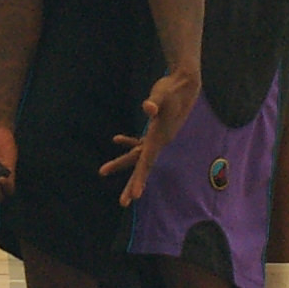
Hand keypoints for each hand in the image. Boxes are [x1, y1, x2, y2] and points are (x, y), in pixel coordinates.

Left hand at [98, 68, 201, 205]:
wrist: (185, 83)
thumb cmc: (173, 88)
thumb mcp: (162, 94)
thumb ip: (155, 102)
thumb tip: (148, 107)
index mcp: (159, 138)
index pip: (147, 162)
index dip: (140, 179)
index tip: (135, 196)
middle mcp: (159, 141)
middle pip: (143, 167)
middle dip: (132, 184)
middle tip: (123, 203)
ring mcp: (158, 137)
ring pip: (138, 156)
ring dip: (121, 164)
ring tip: (103, 171)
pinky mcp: (156, 130)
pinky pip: (140, 142)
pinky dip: (128, 142)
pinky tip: (116, 140)